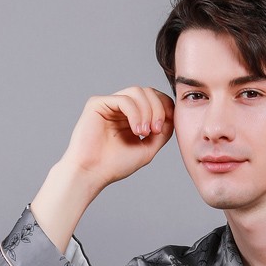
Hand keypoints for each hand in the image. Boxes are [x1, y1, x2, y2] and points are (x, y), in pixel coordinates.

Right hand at [31, 86, 173, 251]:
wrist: (93, 173)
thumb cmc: (115, 165)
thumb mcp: (147, 149)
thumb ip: (162, 132)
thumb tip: (173, 115)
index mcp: (132, 117)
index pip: (154, 99)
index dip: (165, 108)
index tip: (165, 127)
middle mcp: (121, 108)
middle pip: (148, 92)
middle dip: (158, 109)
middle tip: (156, 131)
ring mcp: (109, 104)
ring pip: (137, 92)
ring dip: (147, 111)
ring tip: (144, 133)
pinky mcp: (97, 103)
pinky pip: (124, 99)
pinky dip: (135, 114)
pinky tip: (136, 131)